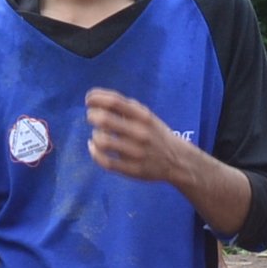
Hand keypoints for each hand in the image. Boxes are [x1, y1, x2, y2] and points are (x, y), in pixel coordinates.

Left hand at [85, 88, 200, 187]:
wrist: (177, 160)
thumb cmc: (155, 134)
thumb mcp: (146, 116)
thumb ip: (125, 107)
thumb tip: (96, 98)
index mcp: (143, 116)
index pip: (114, 102)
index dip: (96, 98)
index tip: (88, 100)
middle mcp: (140, 133)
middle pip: (104, 120)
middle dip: (91, 116)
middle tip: (91, 117)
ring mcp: (136, 152)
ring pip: (102, 141)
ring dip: (94, 135)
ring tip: (97, 134)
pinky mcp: (132, 169)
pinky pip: (106, 162)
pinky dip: (94, 152)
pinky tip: (94, 147)